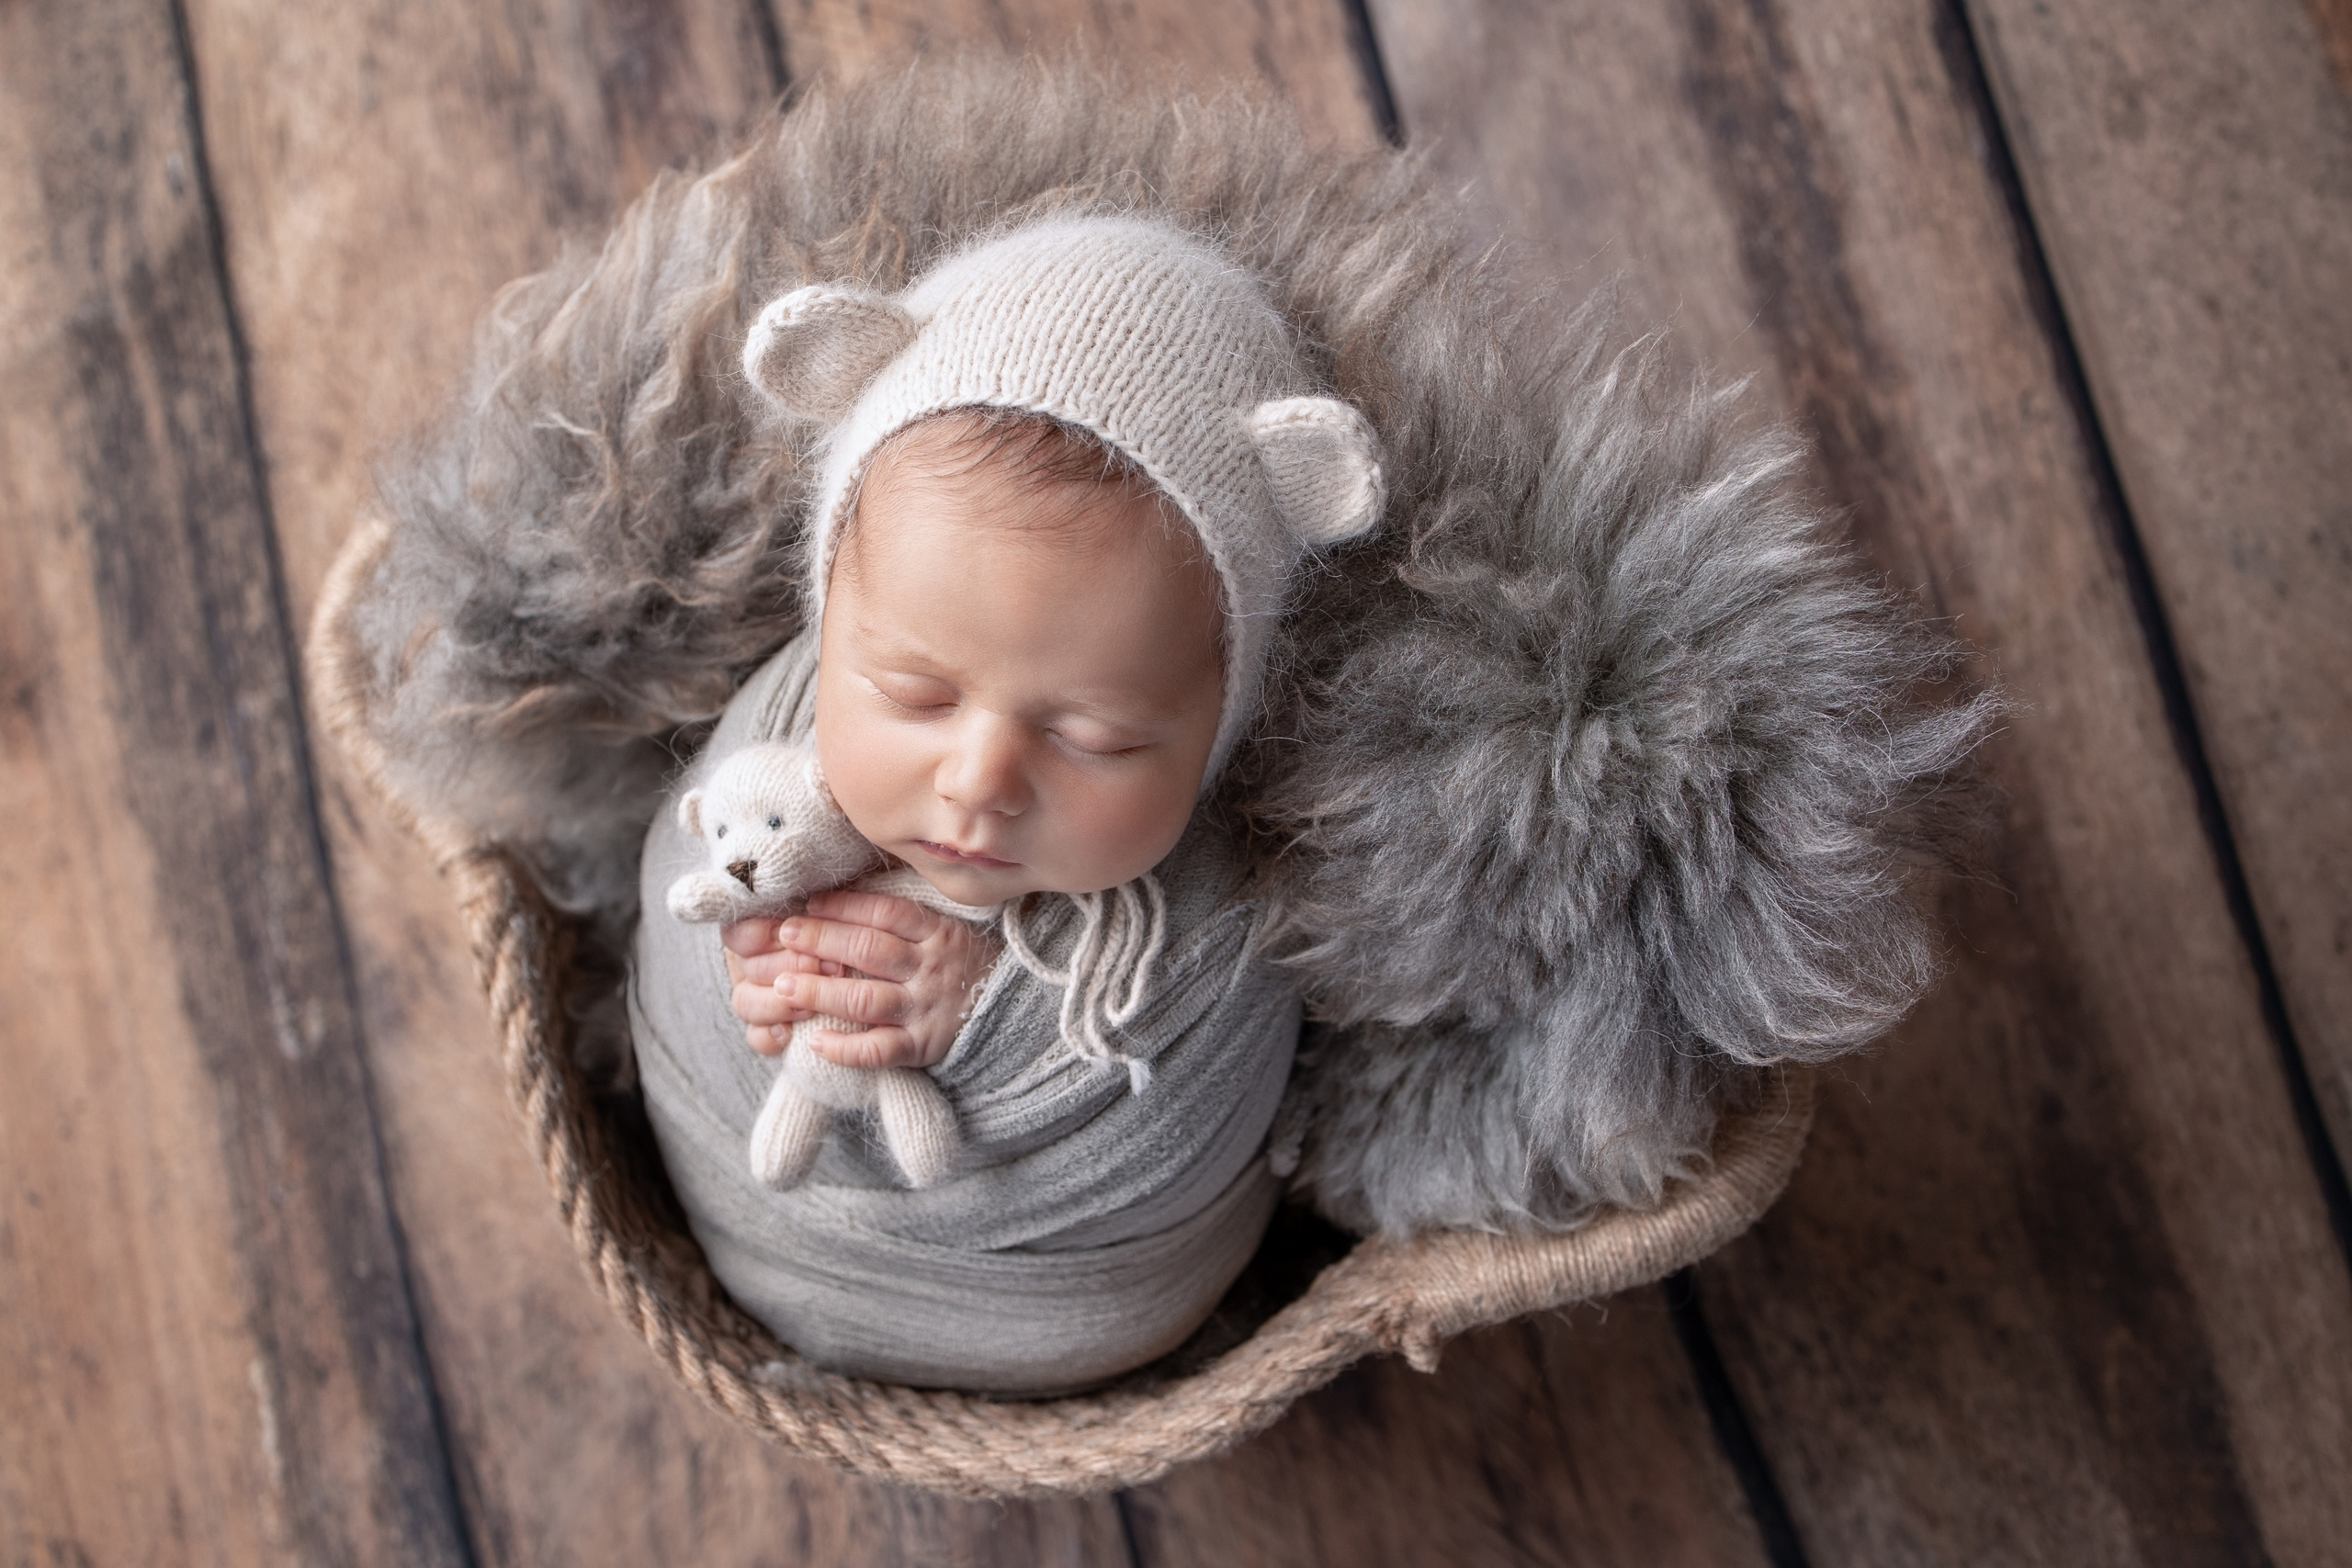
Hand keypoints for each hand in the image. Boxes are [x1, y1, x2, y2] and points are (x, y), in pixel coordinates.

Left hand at [722, 893, 998, 1069]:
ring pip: (865, 999)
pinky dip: (846, 1048)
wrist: (1023, 1015)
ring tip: (782, 984)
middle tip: (784, 933)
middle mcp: (931, 968)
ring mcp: (926, 1009)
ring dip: (820, 991)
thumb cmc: (975, 968)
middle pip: (868, 949)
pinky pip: (880, 1050)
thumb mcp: (955, 931)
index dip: (845, 905)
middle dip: (820, 939)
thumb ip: (914, 920)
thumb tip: (854, 900)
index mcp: (940, 933)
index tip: (810, 902)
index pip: (885, 913)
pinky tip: (816, 1042)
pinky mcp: (924, 1047)